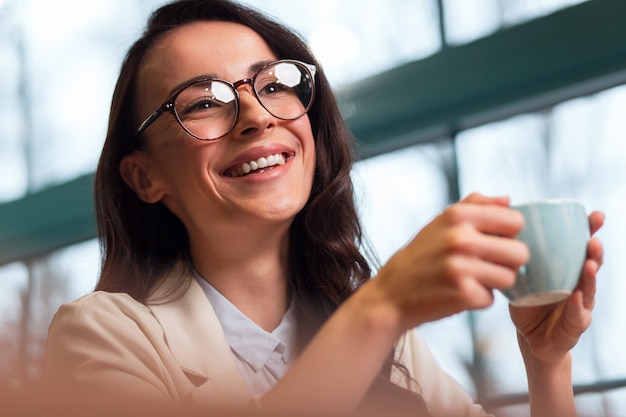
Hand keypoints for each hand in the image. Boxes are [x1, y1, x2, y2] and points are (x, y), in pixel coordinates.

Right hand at [371, 193, 529, 331]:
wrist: (392, 292)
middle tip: (485, 265)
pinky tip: (458, 293)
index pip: (516, 221)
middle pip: (520, 252)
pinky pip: (491, 298)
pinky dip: (478, 299)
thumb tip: (509, 200)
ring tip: (470, 279)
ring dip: (494, 283)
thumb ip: (476, 205)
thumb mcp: (442, 221)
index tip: (493, 242)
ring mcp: (462, 267)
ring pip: (510, 278)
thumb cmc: (422, 255)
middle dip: (508, 262)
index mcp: (459, 215)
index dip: (509, 235)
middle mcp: (461, 238)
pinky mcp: (463, 294)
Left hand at [509, 210, 604, 364]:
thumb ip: (513, 255)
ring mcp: (579, 305)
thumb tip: (495, 225)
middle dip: (595, 251)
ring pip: (589, 289)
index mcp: (567, 269)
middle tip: (594, 239)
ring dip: (590, 276)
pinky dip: (577, 305)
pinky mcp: (575, 326)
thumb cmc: (527, 301)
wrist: (530, 338)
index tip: (595, 215)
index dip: (590, 230)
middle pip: (592, 264)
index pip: (581, 246)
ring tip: (590, 264)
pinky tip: (575, 295)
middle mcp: (578, 284)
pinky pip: (578, 315)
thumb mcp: (519, 275)